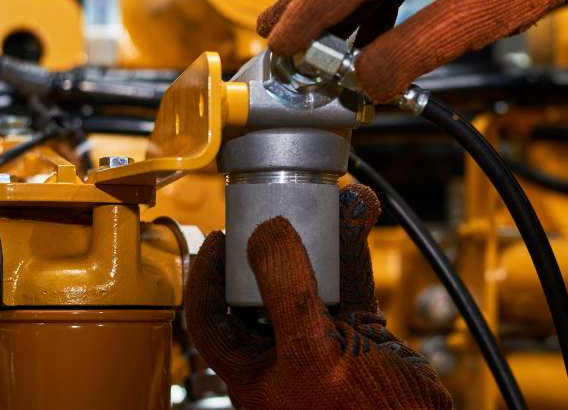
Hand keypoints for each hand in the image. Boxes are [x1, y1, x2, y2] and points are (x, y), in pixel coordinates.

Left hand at [185, 184, 452, 408]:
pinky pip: (351, 281)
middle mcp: (282, 354)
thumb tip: (267, 232)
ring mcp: (323, 342)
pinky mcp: (362, 334)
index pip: (211, 318)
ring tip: (327, 199)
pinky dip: (354, 247)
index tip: (221, 236)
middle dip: (273, 243)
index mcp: (253, 372)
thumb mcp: (309, 354)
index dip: (208, 276)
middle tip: (276, 209)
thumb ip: (285, 291)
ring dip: (321, 236)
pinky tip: (359, 212)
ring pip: (311, 278)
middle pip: (262, 288)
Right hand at [256, 0, 567, 102]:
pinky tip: (361, 30)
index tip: (278, 49)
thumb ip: (414, 51)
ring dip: (330, 8)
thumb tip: (365, 83)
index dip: (301, 21)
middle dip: (301, 8)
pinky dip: (364, 2)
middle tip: (272, 38)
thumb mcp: (479, 15)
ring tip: (308, 39)